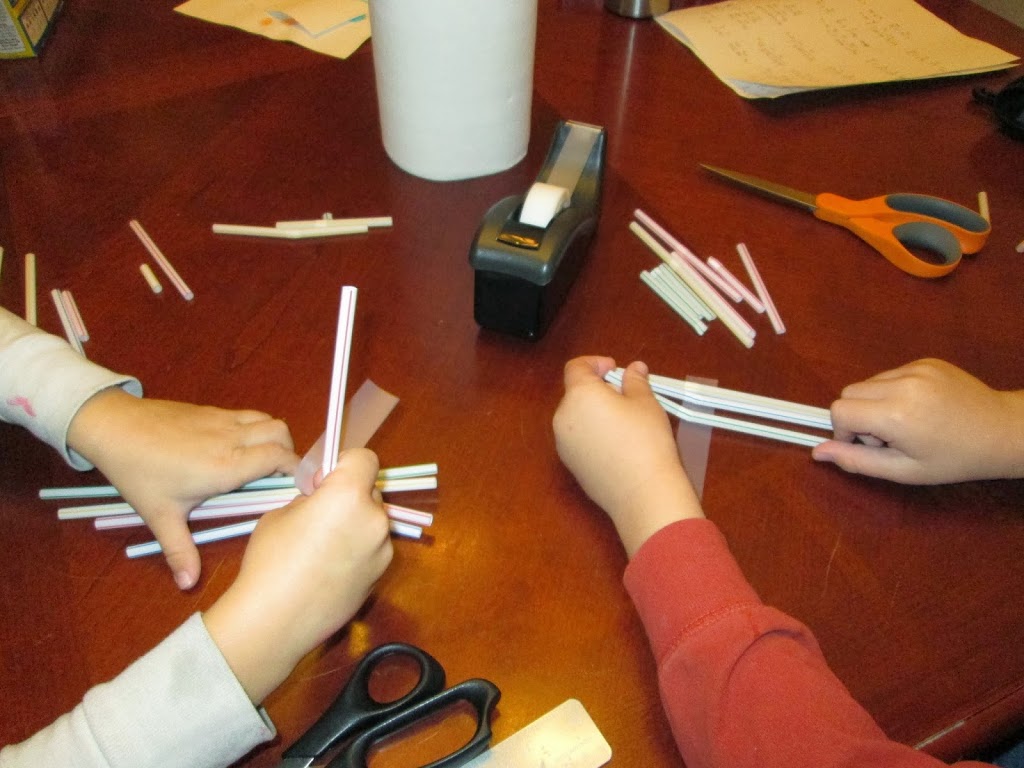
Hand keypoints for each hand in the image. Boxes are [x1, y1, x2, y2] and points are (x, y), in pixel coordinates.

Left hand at [67, 388, 299, 588]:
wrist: (114, 426)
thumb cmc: (139, 472)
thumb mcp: (159, 515)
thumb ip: (180, 550)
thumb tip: (188, 585)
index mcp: (227, 466)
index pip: (280, 459)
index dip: (296, 471)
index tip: (295, 489)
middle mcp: (233, 439)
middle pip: (282, 434)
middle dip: (290, 453)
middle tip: (278, 478)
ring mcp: (224, 420)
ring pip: (269, 419)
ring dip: (275, 438)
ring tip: (262, 461)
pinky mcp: (213, 410)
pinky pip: (249, 415)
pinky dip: (257, 428)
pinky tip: (238, 447)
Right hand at [203, 448, 393, 702]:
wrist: (275, 621)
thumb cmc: (270, 560)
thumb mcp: (281, 513)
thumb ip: (310, 499)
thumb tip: (321, 500)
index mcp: (349, 495)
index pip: (365, 459)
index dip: (344, 464)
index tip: (324, 480)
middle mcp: (375, 519)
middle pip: (370, 492)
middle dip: (349, 496)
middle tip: (319, 515)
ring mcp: (383, 550)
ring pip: (373, 523)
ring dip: (355, 524)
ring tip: (322, 548)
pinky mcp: (381, 576)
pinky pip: (372, 550)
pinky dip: (357, 551)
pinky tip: (329, 571)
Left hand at [553, 357, 703, 556]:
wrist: (642, 493)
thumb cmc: (646, 440)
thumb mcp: (645, 403)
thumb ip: (635, 381)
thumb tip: (634, 368)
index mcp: (578, 395)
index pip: (576, 367)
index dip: (595, 363)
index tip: (615, 370)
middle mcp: (562, 418)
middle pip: (575, 393)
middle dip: (598, 390)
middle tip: (626, 397)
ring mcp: (563, 444)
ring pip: (576, 418)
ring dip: (594, 412)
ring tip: (625, 423)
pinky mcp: (571, 466)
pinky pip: (578, 440)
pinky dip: (593, 434)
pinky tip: (618, 446)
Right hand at [812, 358, 1023, 483]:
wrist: (1002, 431)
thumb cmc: (954, 459)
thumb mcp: (904, 471)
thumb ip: (856, 461)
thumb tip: (817, 451)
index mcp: (896, 415)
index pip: (840, 411)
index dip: (844, 431)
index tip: (865, 445)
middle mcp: (903, 384)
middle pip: (849, 392)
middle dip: (858, 416)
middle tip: (887, 437)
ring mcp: (916, 368)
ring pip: (868, 383)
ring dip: (875, 403)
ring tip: (906, 422)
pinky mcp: (926, 361)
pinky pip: (890, 375)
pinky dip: (894, 392)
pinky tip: (919, 407)